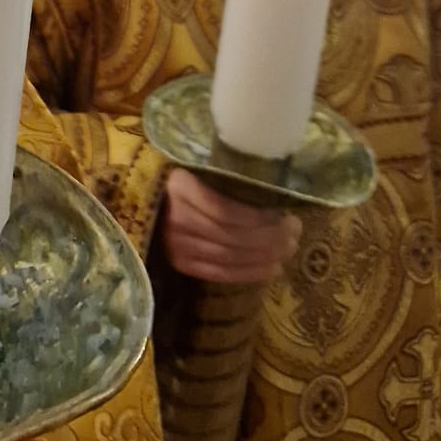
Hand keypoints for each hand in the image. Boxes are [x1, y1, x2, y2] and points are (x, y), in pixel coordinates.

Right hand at [162, 169, 300, 284]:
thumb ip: (222, 175)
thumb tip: (269, 186)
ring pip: (229, 256)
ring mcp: (176, 245)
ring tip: (288, 250)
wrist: (145, 201)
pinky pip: (219, 273)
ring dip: (264, 256)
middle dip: (269, 238)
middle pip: (231, 235)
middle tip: (295, 233)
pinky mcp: (181, 263)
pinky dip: (248, 273)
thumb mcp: (194, 167)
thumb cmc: (176, 180)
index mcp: (180, 187)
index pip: (226, 210)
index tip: (285, 214)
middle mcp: (176, 219)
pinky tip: (271, 268)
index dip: (259, 218)